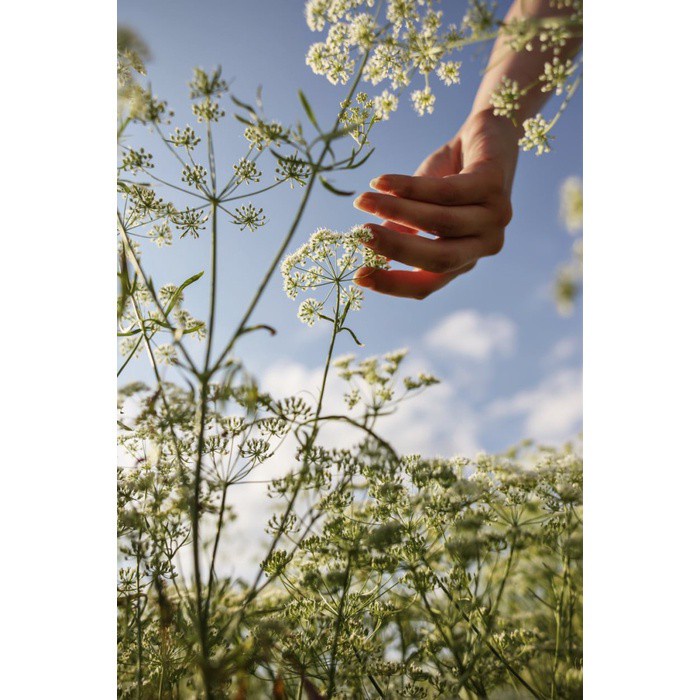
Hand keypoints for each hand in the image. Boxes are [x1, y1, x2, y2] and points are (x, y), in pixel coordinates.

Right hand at [352, 109, 519, 298]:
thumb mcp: (419, 206)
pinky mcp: (494, 185)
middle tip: (360, 235)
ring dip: (396, 212)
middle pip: (439, 260)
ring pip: (440, 223)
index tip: (358, 276)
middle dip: (396, 249)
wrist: (487, 130)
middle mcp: (485, 244)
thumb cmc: (449, 173)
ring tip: (362, 201)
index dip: (393, 284)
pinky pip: (445, 191)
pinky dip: (408, 187)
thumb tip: (371, 250)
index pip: (428, 283)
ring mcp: (495, 217)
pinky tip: (381, 182)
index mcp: (465, 259)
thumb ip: (402, 230)